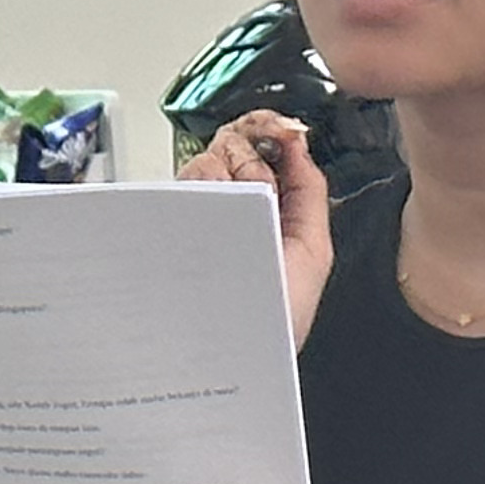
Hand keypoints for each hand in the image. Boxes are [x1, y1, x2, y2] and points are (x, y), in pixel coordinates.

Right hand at [181, 112, 333, 346]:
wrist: (247, 356)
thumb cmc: (276, 316)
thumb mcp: (313, 248)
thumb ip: (309, 189)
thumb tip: (297, 140)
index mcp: (260, 208)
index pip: (254, 145)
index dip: (265, 127)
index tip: (280, 130)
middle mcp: (224, 208)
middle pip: (227, 143)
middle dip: (251, 151)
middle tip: (265, 188)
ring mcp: (194, 217)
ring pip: (206, 159)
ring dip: (235, 175)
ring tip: (247, 216)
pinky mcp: (170, 225)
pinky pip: (186, 181)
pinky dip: (209, 184)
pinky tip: (222, 211)